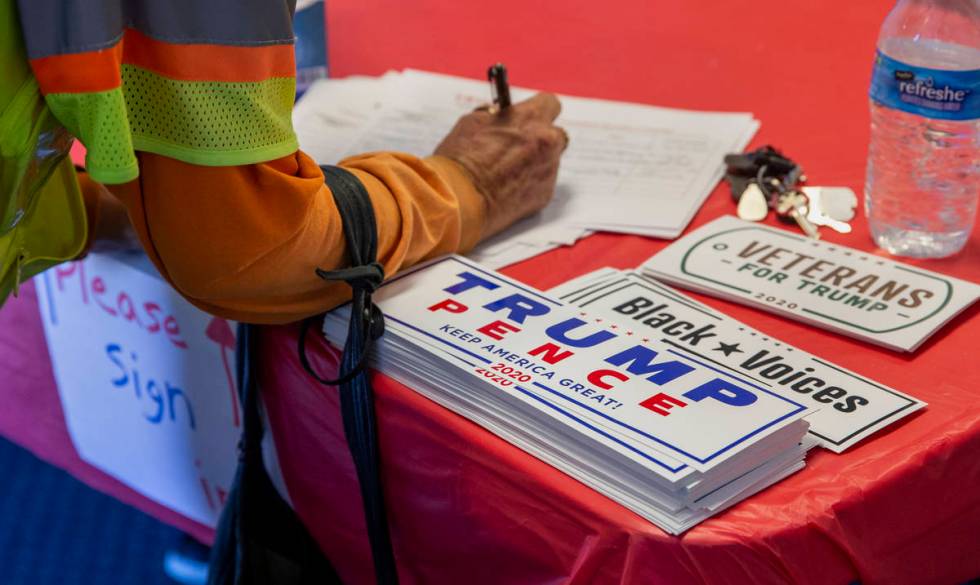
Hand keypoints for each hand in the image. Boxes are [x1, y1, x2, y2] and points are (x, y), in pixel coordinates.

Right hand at [434, 93, 566, 239]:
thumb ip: (495, 116)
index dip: (538, 110)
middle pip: (556, 134)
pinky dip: (530, 185)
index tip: (529, 117)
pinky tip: (508, 189)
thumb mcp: (472, 122)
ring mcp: (549, 170)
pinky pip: (543, 183)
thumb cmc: (461, 159)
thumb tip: (500, 115)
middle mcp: (547, 142)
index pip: (550, 103)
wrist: (460, 199)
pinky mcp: (546, 194)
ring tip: (507, 173)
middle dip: (541, 138)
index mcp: (530, 118)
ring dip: (535, 163)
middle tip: (519, 146)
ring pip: (549, 161)